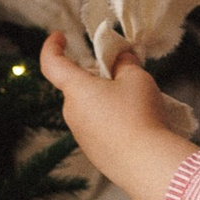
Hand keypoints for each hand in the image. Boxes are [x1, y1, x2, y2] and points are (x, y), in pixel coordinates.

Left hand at [37, 31, 190, 199]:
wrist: (147, 163)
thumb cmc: (139, 114)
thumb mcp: (137, 78)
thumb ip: (125, 63)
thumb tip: (120, 58)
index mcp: (77, 90)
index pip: (52, 64)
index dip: (52, 47)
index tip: (60, 36)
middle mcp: (72, 113)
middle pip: (79, 87)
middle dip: (97, 77)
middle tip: (125, 73)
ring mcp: (82, 136)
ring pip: (90, 108)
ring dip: (107, 100)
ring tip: (138, 103)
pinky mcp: (94, 153)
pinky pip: (99, 129)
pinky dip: (113, 121)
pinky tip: (137, 126)